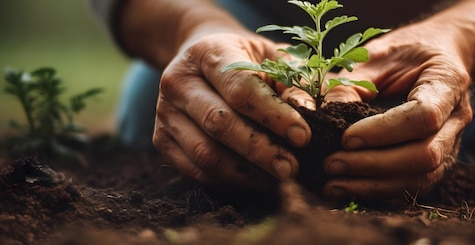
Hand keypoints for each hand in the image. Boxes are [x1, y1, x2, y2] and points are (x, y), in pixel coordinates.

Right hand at [152, 33, 311, 190]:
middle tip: (292, 168)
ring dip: (246, 172)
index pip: (240, 88)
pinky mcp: (161, 139)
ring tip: (279, 177)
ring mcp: (165, 112)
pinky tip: (257, 179)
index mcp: (207, 52)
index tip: (303, 137)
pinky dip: (230, 180)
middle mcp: (178, 81)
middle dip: (261, 150)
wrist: (200, 57)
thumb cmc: (245, 58)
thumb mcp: (272, 56)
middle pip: (220, 124)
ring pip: (205, 153)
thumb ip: (292, 80)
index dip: (274, 116)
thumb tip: (306, 110)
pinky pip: (196, 170)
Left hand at [322, 21, 473, 199]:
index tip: (346, 137)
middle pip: (426, 155)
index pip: (424, 116)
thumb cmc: (407, 50)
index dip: (383, 132)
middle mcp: (457, 118)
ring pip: (423, 177)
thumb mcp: (378, 53)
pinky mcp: (440, 160)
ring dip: (376, 185)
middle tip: (331, 164)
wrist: (443, 53)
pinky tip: (350, 187)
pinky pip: (415, 183)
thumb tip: (324, 115)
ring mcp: (453, 143)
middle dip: (374, 165)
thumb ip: (352, 82)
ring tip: (334, 184)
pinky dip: (382, 189)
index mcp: (448, 81)